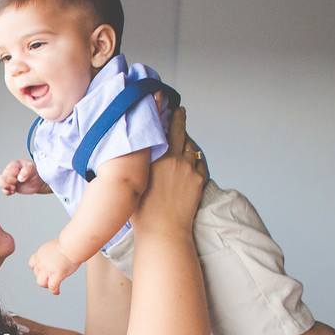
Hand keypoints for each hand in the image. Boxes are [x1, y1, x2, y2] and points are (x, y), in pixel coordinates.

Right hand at [0, 159, 47, 195]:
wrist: (39, 181)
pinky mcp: (10, 186)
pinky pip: (3, 189)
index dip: (13, 177)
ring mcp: (9, 178)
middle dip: (10, 183)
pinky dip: (7, 192)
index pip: (8, 171)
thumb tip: (20, 178)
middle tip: (18, 183)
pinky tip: (13, 192)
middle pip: (2, 177)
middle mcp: (10, 171)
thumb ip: (27, 171)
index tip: (21, 179)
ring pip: (0, 182)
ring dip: (6, 187)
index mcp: (14, 165)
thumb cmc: (35, 172)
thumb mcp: (33, 169)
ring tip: (14, 189)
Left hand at [28, 239, 79, 294]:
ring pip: (41, 282)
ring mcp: (48, 269)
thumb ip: (52, 252)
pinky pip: (52, 287)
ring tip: (51, 286)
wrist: (72, 245)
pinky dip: (54, 291)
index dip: (36, 268)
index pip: (32, 263)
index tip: (41, 270)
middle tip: (49, 279)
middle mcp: (41, 262)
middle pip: (37, 274)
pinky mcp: (56, 275)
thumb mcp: (55, 245)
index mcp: (41, 253)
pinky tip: (57, 292)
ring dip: (45, 285)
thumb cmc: (69, 244)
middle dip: (42, 277)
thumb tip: (57, 256)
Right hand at [131, 107, 206, 233]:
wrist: (164, 231)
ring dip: (187, 139)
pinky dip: (195, 157)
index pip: (161, 129)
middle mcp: (174, 159)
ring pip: (191, 146)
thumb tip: (137, 156)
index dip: (164, 115)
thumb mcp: (134, 183)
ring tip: (184, 136)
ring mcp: (189, 168)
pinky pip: (200, 161)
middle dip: (180, 118)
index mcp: (156, 158)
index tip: (164, 104)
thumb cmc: (143, 212)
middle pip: (180, 131)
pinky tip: (192, 157)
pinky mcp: (199, 179)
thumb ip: (139, 165)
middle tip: (179, 110)